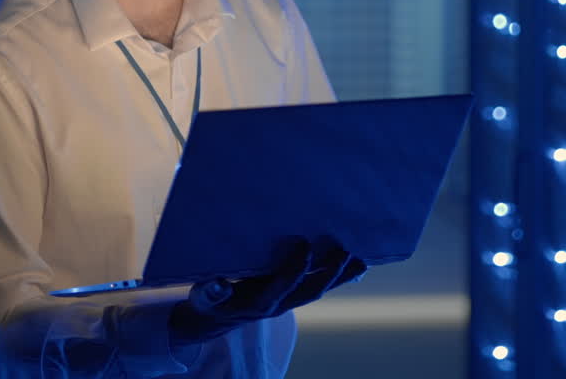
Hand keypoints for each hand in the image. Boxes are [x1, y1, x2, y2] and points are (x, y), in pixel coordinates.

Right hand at [168, 236, 366, 348]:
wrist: (216, 320)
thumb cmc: (209, 303)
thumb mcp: (203, 298)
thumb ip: (211, 293)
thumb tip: (218, 284)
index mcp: (257, 303)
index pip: (281, 287)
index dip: (294, 269)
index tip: (305, 245)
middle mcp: (278, 304)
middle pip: (309, 291)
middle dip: (329, 273)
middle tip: (344, 250)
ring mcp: (288, 300)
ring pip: (318, 289)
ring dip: (340, 276)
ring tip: (362, 259)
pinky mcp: (292, 295)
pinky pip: (318, 286)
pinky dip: (338, 277)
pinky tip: (356, 265)